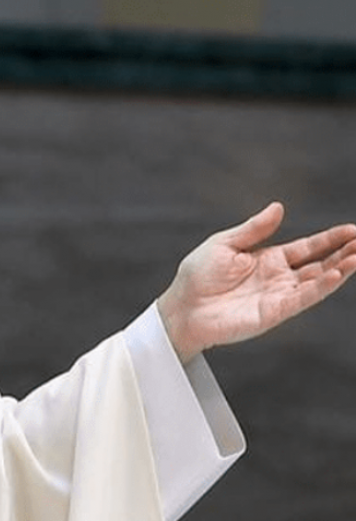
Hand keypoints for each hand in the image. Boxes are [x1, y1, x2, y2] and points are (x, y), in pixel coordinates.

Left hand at [157, 202, 355, 361]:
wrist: (181, 307)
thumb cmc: (197, 276)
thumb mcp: (225, 243)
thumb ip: (254, 229)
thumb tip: (279, 207)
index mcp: (268, 259)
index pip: (307, 248)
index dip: (330, 240)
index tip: (353, 230)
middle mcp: (278, 278)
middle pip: (319, 264)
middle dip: (343, 253)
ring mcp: (278, 296)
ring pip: (316, 282)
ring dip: (339, 269)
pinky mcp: (273, 312)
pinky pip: (301, 299)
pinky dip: (320, 287)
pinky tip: (336, 274)